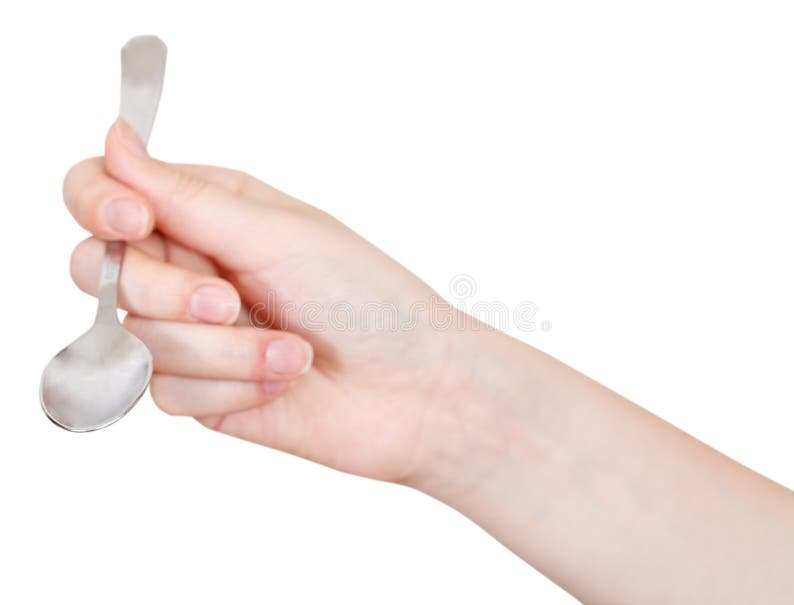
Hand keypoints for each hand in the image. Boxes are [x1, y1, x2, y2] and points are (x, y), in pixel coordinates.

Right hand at [64, 119, 460, 483]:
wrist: (411, 389)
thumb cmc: (366, 297)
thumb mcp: (279, 235)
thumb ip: (187, 199)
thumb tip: (116, 140)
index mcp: (208, 212)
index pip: (103, 191)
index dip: (98, 203)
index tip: (133, 221)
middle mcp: (190, 266)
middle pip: (99, 268)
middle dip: (168, 292)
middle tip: (230, 300)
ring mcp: (190, 333)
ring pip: (136, 337)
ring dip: (222, 350)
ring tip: (291, 351)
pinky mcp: (199, 391)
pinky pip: (166, 392)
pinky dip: (230, 388)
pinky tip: (280, 380)